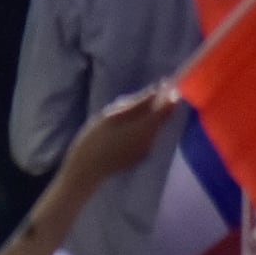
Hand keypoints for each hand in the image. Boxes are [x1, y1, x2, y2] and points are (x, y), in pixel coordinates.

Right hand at [49, 85, 178, 211]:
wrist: (86, 171)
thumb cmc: (95, 139)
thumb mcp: (113, 115)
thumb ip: (137, 103)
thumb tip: (157, 91)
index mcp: (146, 128)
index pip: (167, 108)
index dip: (170, 94)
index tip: (166, 82)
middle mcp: (151, 140)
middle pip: (162, 118)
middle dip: (160, 104)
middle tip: (150, 92)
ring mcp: (145, 150)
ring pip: (154, 127)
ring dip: (150, 115)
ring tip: (134, 106)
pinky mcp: (139, 156)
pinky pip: (146, 136)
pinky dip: (143, 127)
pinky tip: (127, 124)